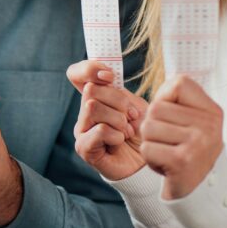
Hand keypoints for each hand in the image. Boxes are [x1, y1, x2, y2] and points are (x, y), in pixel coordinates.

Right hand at [66, 60, 147, 179]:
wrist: (150, 158)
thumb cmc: (143, 130)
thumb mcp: (135, 104)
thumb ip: (117, 90)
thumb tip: (104, 78)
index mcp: (95, 97)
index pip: (76, 73)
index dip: (89, 69)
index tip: (109, 76)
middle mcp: (84, 111)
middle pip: (90, 89)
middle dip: (118, 101)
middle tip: (131, 116)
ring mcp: (82, 130)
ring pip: (93, 107)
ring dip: (119, 119)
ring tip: (127, 131)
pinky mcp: (84, 148)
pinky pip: (100, 130)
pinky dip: (116, 135)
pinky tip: (121, 142)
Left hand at [140, 75, 223, 199]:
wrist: (199, 192)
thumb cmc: (188, 150)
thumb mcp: (193, 121)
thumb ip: (180, 100)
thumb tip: (166, 80)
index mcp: (212, 111)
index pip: (179, 82)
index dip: (165, 97)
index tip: (172, 115)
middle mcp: (209, 125)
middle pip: (156, 107)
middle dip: (153, 125)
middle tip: (169, 141)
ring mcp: (197, 143)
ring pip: (148, 127)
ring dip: (150, 143)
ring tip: (167, 152)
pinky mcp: (182, 161)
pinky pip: (147, 148)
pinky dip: (150, 158)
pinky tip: (165, 165)